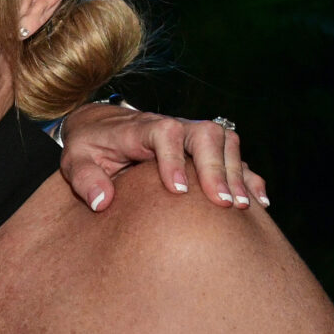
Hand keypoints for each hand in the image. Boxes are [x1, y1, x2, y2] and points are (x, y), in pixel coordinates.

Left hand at [55, 103, 266, 213]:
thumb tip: (101, 202)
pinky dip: (248, 177)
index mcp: (139, 128)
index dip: (173, 158)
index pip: (164, 132)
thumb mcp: (75, 160)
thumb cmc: (89, 146)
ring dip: (235, 173)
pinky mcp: (203, 149)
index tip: (177, 191)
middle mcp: (172, 126)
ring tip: (240, 207)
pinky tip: (259, 203)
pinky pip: (234, 157)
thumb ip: (84, 179)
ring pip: (225, 142)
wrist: (100, 126)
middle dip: (216, 167)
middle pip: (205, 134)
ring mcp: (191, 136)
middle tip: (222, 203)